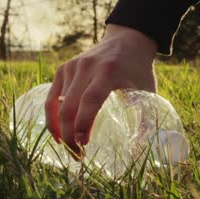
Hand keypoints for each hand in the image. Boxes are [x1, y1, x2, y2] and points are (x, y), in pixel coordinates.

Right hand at [44, 24, 157, 159]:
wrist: (126, 41)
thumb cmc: (138, 70)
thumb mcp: (148, 90)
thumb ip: (146, 118)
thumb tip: (141, 151)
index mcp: (109, 72)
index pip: (90, 99)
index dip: (84, 123)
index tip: (84, 144)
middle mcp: (87, 67)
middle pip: (70, 106)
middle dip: (70, 135)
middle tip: (78, 157)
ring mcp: (72, 67)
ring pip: (57, 104)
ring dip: (60, 130)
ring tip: (69, 149)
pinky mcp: (63, 69)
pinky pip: (52, 97)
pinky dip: (51, 117)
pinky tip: (57, 134)